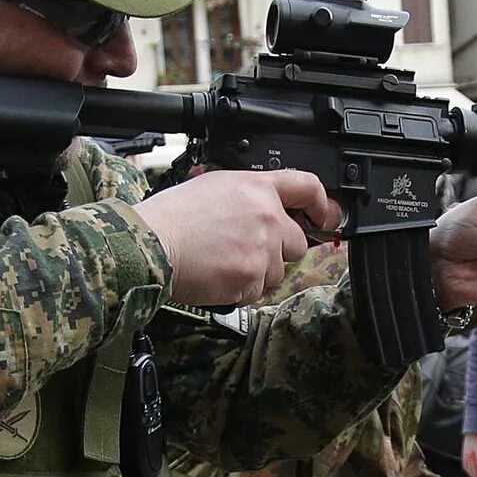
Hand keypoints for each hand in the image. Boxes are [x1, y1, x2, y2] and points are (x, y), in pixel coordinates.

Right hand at [137, 168, 340, 307]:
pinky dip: (242, 289)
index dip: (321, 204)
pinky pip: (259, 290)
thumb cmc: (173, 216)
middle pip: (298, 242)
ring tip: (224, 262)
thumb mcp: (213, 185)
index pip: (307, 187)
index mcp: (257, 188)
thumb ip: (248, 195)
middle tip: (246, 249)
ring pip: (279, 271)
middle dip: (278, 250)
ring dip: (259, 272)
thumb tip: (265, 206)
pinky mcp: (252, 278)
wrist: (151, 244)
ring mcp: (262, 250)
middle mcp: (267, 216)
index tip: (325, 216)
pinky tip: (218, 276)